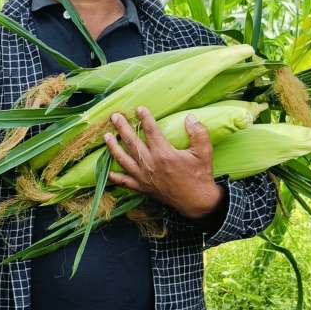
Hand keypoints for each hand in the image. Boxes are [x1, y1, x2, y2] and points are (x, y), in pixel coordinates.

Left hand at [103, 107, 223, 221]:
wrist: (196, 201)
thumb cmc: (199, 175)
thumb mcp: (204, 153)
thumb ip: (198, 133)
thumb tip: (190, 117)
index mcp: (164, 153)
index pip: (151, 131)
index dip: (144, 118)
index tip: (139, 108)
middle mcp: (150, 164)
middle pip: (131, 142)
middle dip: (121, 127)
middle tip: (114, 116)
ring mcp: (144, 177)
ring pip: (123, 159)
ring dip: (113, 147)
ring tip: (106, 136)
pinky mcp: (142, 188)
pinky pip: (124, 182)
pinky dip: (115, 178)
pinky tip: (108, 172)